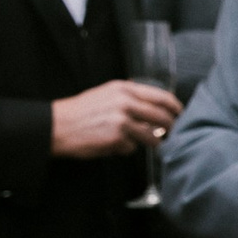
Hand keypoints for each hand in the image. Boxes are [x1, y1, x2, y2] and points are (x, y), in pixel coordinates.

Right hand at [53, 80, 181, 158]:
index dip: (175, 107)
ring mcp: (122, 121)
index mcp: (123, 89)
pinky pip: (132, 148)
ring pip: (151, 136)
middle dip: (171, 128)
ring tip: (136, 141)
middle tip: (173, 134)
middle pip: (162, 117)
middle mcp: (125, 102)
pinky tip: (111, 144)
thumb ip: (129, 98)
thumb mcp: (105, 94)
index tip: (181, 114)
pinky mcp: (117, 138)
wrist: (56, 126)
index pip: (161, 97)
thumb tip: (155, 108)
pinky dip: (125, 149)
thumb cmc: (81, 112)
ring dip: (149, 142)